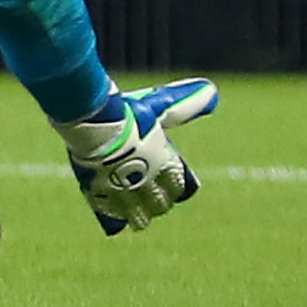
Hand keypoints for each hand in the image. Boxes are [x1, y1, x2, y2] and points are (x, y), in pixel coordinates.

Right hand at [54, 79, 218, 233]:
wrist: (92, 124)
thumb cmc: (129, 115)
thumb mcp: (160, 106)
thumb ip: (187, 104)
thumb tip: (213, 91)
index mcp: (165, 166)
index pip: (176, 187)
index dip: (172, 188)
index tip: (167, 185)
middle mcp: (148, 183)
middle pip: (158, 205)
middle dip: (156, 203)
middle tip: (150, 200)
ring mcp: (123, 191)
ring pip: (136, 215)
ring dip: (137, 214)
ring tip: (133, 214)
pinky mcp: (98, 193)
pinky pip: (108, 210)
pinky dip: (111, 211)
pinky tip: (110, 209)